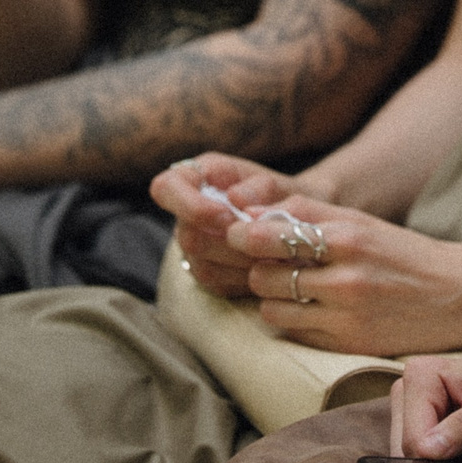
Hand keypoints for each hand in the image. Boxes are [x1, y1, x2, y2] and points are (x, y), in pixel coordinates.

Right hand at [148, 153, 297, 297]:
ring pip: (203, 266)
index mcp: (194, 177)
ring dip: (242, 262)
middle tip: (265, 238)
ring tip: (273, 253)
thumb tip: (236, 198)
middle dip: (230, 242)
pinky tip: (268, 268)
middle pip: (189, 237)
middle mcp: (185, 215)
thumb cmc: (283, 197)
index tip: (225, 215)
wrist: (295, 223)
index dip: (190, 206)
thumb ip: (261, 186)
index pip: (165, 188)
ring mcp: (193, 249)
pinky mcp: (207, 276)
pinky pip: (218, 285)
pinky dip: (245, 278)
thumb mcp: (279, 183)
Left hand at [227, 197, 461, 355]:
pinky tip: (308, 308)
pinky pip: (292, 332)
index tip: (235, 233)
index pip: (268, 235)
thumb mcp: (360, 221)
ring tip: (290, 286)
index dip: (241, 235)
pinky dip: (290, 319)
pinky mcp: (346, 344)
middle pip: (262, 274)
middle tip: (267, 262)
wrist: (455, 295)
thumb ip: (306, 212)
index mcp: (347, 236)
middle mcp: (344, 276)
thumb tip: (249, 210)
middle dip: (256, 267)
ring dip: (270, 296)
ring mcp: (345, 315)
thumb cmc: (401, 252)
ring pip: (270, 307)